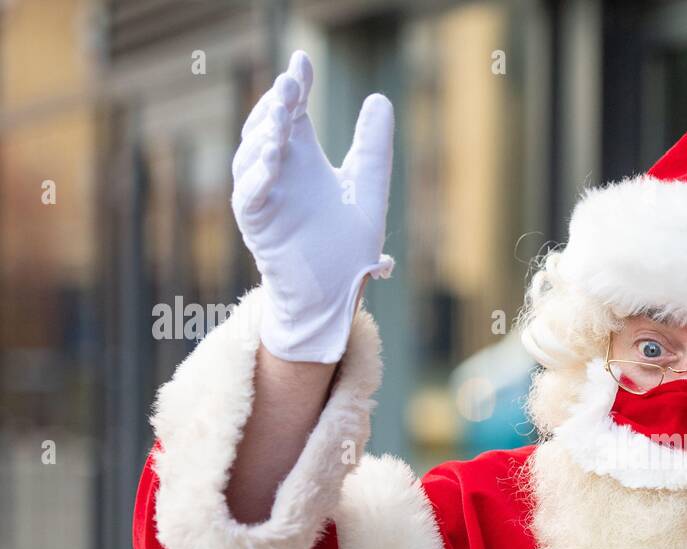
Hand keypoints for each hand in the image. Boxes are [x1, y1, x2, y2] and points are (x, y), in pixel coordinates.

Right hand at [232, 50, 394, 363]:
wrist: (336, 292)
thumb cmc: (347, 245)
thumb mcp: (367, 189)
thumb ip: (372, 147)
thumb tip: (379, 99)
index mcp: (302, 158)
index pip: (293, 112)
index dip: (295, 85)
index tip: (301, 62)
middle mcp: (278, 171)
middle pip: (268, 125)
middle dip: (278, 103)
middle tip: (291, 82)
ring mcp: (263, 195)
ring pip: (253, 154)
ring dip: (266, 132)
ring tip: (284, 114)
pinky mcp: (255, 222)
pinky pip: (250, 193)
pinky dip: (259, 174)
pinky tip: (273, 156)